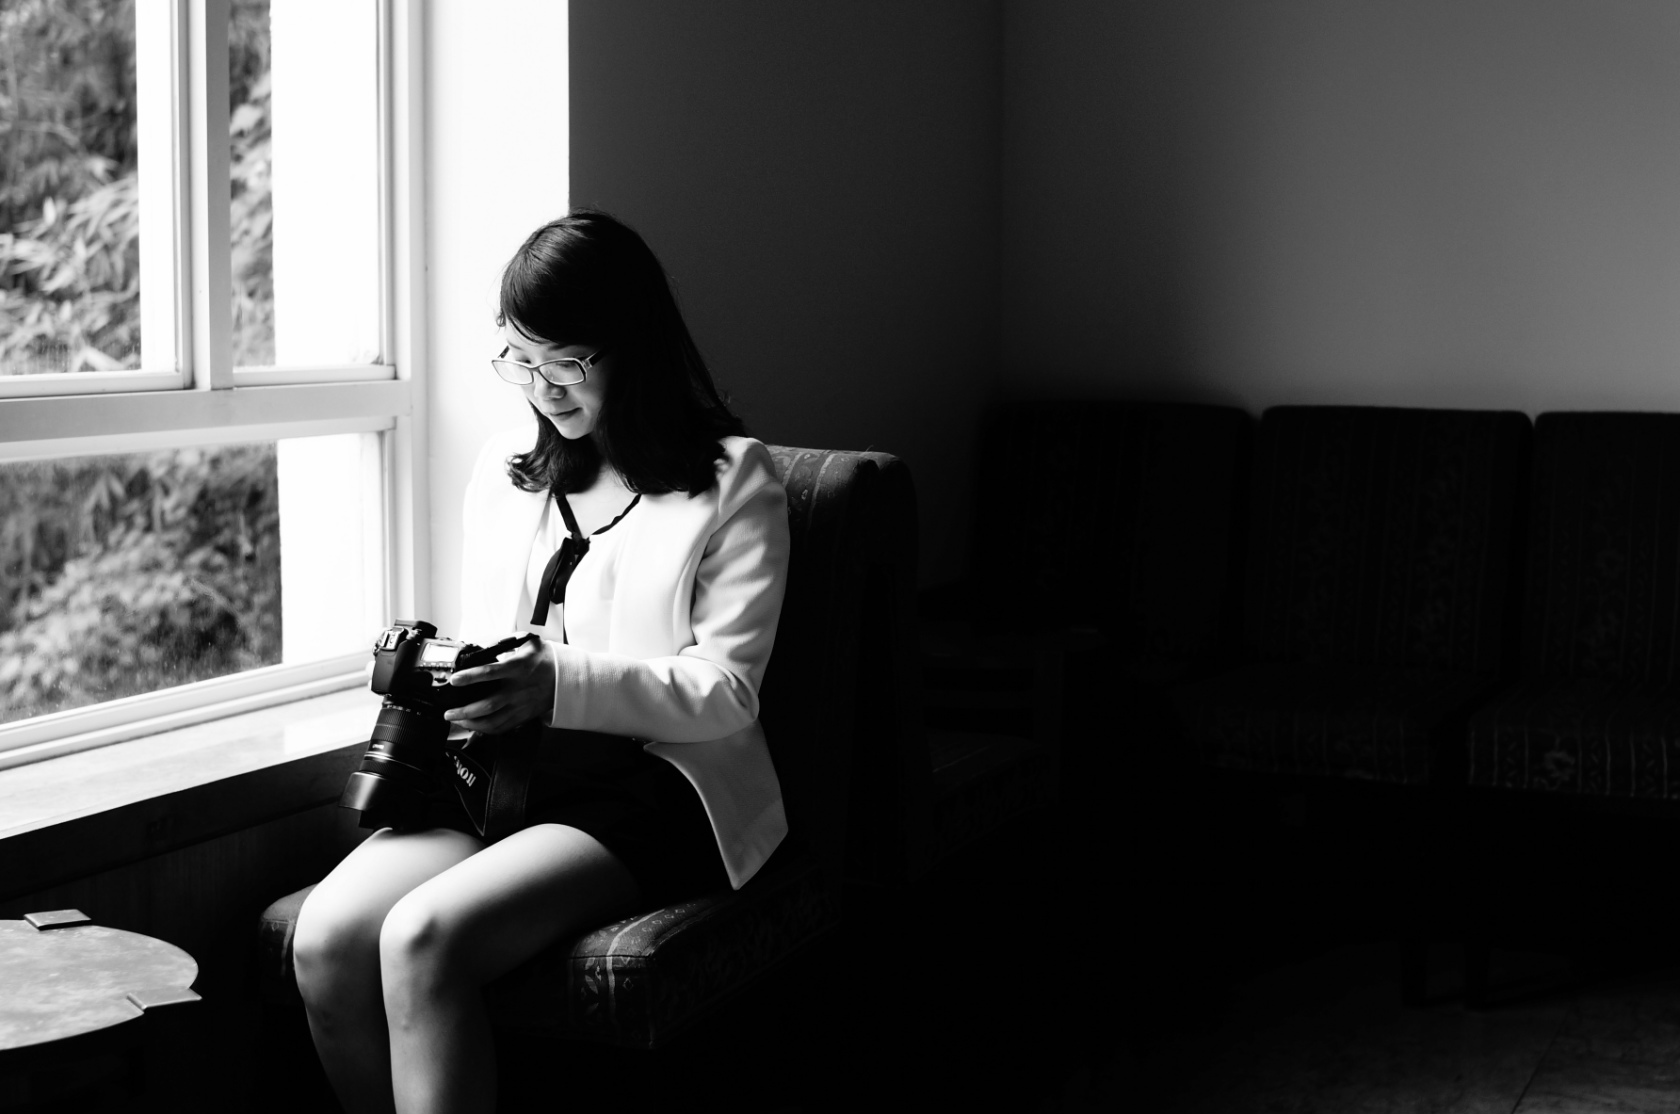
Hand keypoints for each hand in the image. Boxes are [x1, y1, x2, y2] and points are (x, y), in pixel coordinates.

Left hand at [441, 637, 555, 734]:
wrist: (566, 678)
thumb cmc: (545, 659)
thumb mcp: (528, 643)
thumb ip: (505, 642)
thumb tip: (482, 643)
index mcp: (518, 668)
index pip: (490, 672)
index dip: (470, 677)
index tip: (454, 680)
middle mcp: (518, 689)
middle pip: (487, 705)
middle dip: (464, 711)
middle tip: (448, 711)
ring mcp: (520, 705)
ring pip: (492, 721)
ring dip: (471, 724)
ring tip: (456, 720)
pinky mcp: (522, 716)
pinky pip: (501, 728)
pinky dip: (485, 730)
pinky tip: (473, 726)